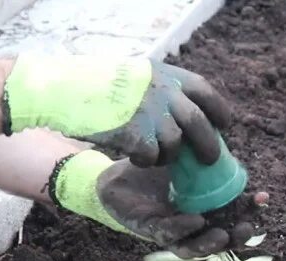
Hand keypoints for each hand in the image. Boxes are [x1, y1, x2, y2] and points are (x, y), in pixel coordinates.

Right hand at [3, 54, 230, 166]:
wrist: (61, 88)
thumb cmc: (96, 85)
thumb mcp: (136, 76)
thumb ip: (162, 90)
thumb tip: (189, 112)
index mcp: (165, 75)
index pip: (205, 93)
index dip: (218, 111)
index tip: (224, 126)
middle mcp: (163, 92)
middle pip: (199, 124)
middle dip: (208, 146)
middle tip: (210, 160)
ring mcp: (150, 113)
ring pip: (175, 145)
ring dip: (169, 156)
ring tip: (154, 155)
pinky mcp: (134, 134)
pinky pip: (151, 157)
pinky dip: (145, 161)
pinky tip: (133, 155)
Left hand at [50, 150, 234, 257]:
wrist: (112, 175)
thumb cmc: (150, 167)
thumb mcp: (180, 157)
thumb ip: (201, 155)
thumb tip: (225, 136)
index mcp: (203, 207)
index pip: (233, 212)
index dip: (251, 209)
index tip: (263, 198)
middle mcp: (190, 223)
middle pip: (220, 237)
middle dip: (236, 237)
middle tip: (247, 229)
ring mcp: (171, 231)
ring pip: (195, 246)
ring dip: (211, 243)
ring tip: (222, 235)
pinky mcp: (150, 231)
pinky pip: (169, 235)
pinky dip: (183, 229)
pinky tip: (193, 220)